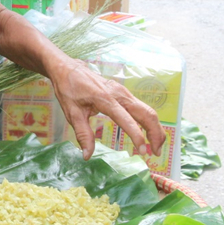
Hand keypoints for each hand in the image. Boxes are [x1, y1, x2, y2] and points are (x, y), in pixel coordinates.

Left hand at [49, 58, 165, 159]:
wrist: (67, 68)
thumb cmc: (69, 89)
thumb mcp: (71, 113)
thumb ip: (82, 134)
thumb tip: (87, 156)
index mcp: (105, 99)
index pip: (127, 119)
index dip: (137, 136)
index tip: (142, 152)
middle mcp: (119, 94)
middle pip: (147, 113)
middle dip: (156, 134)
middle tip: (156, 153)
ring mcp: (124, 92)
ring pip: (147, 110)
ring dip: (156, 128)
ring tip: (155, 147)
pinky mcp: (124, 93)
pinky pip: (142, 107)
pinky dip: (149, 122)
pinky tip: (148, 133)